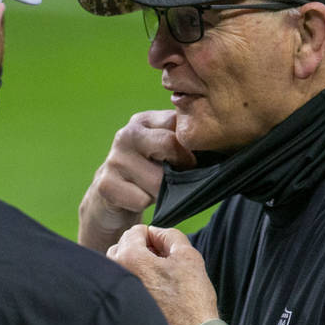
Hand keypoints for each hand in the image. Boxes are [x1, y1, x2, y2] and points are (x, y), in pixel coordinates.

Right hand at [77, 111, 194, 252]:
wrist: (108, 198)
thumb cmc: (146, 173)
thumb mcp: (163, 150)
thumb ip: (181, 140)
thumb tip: (218, 144)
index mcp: (144, 120)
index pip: (180, 126)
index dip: (192, 148)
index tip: (190, 163)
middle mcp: (126, 134)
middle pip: (171, 146)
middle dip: (179, 169)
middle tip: (173, 179)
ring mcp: (114, 159)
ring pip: (158, 180)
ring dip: (161, 192)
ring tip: (152, 190)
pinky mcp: (106, 184)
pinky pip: (142, 200)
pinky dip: (144, 205)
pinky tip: (136, 198)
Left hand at [107, 225, 218, 324]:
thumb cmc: (191, 300)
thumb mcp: (188, 257)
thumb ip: (170, 235)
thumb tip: (155, 231)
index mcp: (129, 258)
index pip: (134, 231)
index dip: (154, 236)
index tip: (166, 250)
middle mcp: (115, 274)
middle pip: (122, 247)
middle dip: (141, 249)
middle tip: (163, 263)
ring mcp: (114, 294)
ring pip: (120, 267)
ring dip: (136, 266)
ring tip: (159, 279)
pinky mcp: (117, 309)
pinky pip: (121, 286)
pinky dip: (133, 283)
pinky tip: (153, 294)